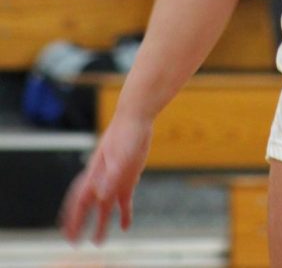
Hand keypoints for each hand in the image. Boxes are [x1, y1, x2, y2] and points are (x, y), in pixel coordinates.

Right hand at [60, 115, 151, 243]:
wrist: (136, 117)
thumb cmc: (125, 133)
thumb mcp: (120, 156)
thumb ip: (111, 176)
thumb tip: (101, 195)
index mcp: (95, 174)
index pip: (80, 201)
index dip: (73, 218)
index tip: (68, 233)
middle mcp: (102, 179)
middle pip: (89, 206)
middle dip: (80, 223)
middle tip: (74, 241)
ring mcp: (115, 179)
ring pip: (105, 206)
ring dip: (101, 223)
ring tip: (98, 241)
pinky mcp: (128, 177)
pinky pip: (124, 200)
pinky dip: (124, 214)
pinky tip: (125, 225)